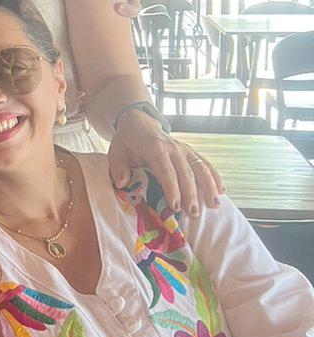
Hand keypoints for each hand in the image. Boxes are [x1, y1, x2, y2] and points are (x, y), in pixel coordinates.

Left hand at [108, 109, 223, 215]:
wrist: (139, 123)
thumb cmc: (127, 141)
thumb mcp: (116, 151)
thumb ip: (118, 168)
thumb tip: (122, 183)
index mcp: (155, 149)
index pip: (166, 171)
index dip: (172, 189)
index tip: (175, 207)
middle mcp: (173, 148)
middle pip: (186, 173)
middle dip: (191, 194)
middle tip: (194, 213)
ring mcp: (184, 149)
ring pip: (200, 168)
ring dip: (209, 186)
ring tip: (214, 205)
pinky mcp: (190, 151)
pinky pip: (205, 163)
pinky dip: (215, 176)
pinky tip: (222, 191)